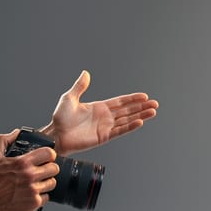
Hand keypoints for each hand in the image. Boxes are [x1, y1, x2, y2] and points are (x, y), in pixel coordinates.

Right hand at [0, 129, 59, 210]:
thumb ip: (5, 140)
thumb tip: (16, 133)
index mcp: (22, 163)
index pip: (49, 153)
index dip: (49, 154)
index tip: (45, 157)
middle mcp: (30, 176)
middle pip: (54, 168)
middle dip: (49, 168)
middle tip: (41, 171)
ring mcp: (33, 190)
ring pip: (52, 183)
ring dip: (45, 182)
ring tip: (35, 182)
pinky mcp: (34, 203)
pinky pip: (46, 196)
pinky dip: (40, 195)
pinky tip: (31, 193)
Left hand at [42, 70, 158, 154]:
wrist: (56, 134)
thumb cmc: (60, 118)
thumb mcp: (69, 98)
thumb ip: (80, 86)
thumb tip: (86, 73)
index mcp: (99, 107)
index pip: (120, 102)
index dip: (132, 99)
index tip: (144, 96)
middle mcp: (105, 117)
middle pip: (128, 111)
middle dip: (141, 107)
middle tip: (155, 104)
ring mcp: (105, 127)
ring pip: (127, 120)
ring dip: (140, 116)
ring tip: (153, 112)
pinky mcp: (103, 137)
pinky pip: (120, 131)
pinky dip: (130, 127)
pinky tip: (140, 122)